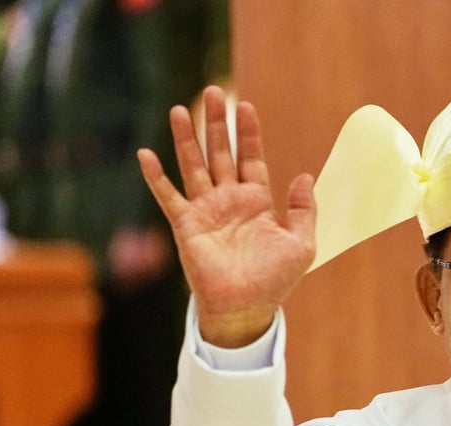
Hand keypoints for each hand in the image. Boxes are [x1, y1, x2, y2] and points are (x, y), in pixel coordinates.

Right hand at [137, 85, 315, 346]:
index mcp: (257, 201)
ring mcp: (206, 211)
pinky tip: (146, 155)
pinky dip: (156, 177)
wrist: (247, 308)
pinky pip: (168, 197)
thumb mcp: (301, 244)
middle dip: (216, 124)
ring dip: (187, 138)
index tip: (244, 106)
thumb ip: (304, 210)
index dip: (248, 133)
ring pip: (194, 165)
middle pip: (221, 153)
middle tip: (212, 92)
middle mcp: (229, 200)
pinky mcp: (187, 226)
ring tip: (179, 109)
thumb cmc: (275, 280)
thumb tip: (304, 176)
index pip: (251, 158)